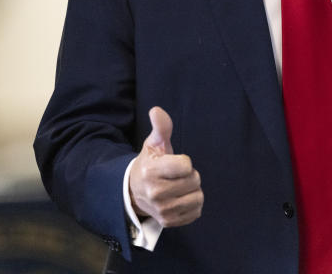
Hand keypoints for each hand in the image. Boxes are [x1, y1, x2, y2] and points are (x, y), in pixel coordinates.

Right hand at [129, 106, 203, 226]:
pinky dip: (192, 204)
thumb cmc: (149, 164)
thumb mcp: (153, 144)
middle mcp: (155, 193)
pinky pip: (196, 212)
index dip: (184, 161)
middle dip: (190, 175)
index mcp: (151, 172)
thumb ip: (160, 127)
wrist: (134, 192)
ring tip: (179, 187)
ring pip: (198, 197)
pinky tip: (180, 199)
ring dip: (193, 190)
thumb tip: (156, 110)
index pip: (186, 165)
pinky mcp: (169, 222)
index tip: (174, 163)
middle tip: (176, 176)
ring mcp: (162, 210)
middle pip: (194, 180)